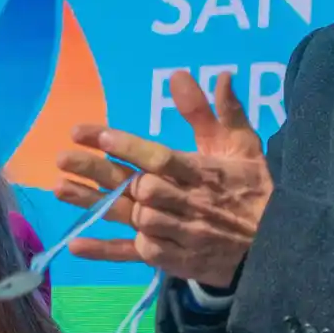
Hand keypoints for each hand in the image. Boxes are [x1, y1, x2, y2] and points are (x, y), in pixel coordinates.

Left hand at [57, 70, 271, 287]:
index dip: (129, 146)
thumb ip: (221, 112)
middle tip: (62, 157)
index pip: (160, 157)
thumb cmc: (253, 190)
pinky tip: (75, 242)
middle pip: (136, 187)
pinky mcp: (171, 259)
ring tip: (59, 187)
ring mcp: (176, 233)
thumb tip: (218, 73)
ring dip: (93, 204)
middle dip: (98, 172)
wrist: (274, 248)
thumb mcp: (242, 146)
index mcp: (202, 172)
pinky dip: (105, 251)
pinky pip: (133, 255)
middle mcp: (186, 203)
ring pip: (130, 218)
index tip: (99, 134)